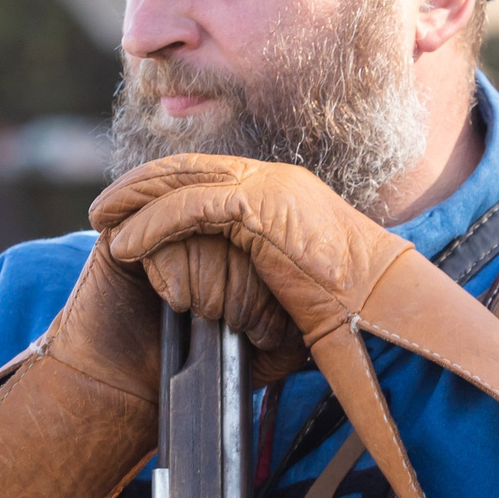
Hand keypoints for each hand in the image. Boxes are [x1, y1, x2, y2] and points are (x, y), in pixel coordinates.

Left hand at [93, 154, 498, 497]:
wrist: (400, 326)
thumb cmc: (363, 324)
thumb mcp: (303, 302)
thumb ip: (271, 289)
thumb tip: (254, 318)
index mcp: (289, 200)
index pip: (215, 180)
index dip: (169, 191)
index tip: (131, 214)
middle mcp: (280, 185)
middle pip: (191, 170)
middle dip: (141, 187)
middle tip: (100, 212)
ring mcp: (274, 191)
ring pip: (183, 182)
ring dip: (134, 202)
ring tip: (98, 223)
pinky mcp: (266, 209)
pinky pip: (192, 210)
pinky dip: (153, 226)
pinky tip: (123, 248)